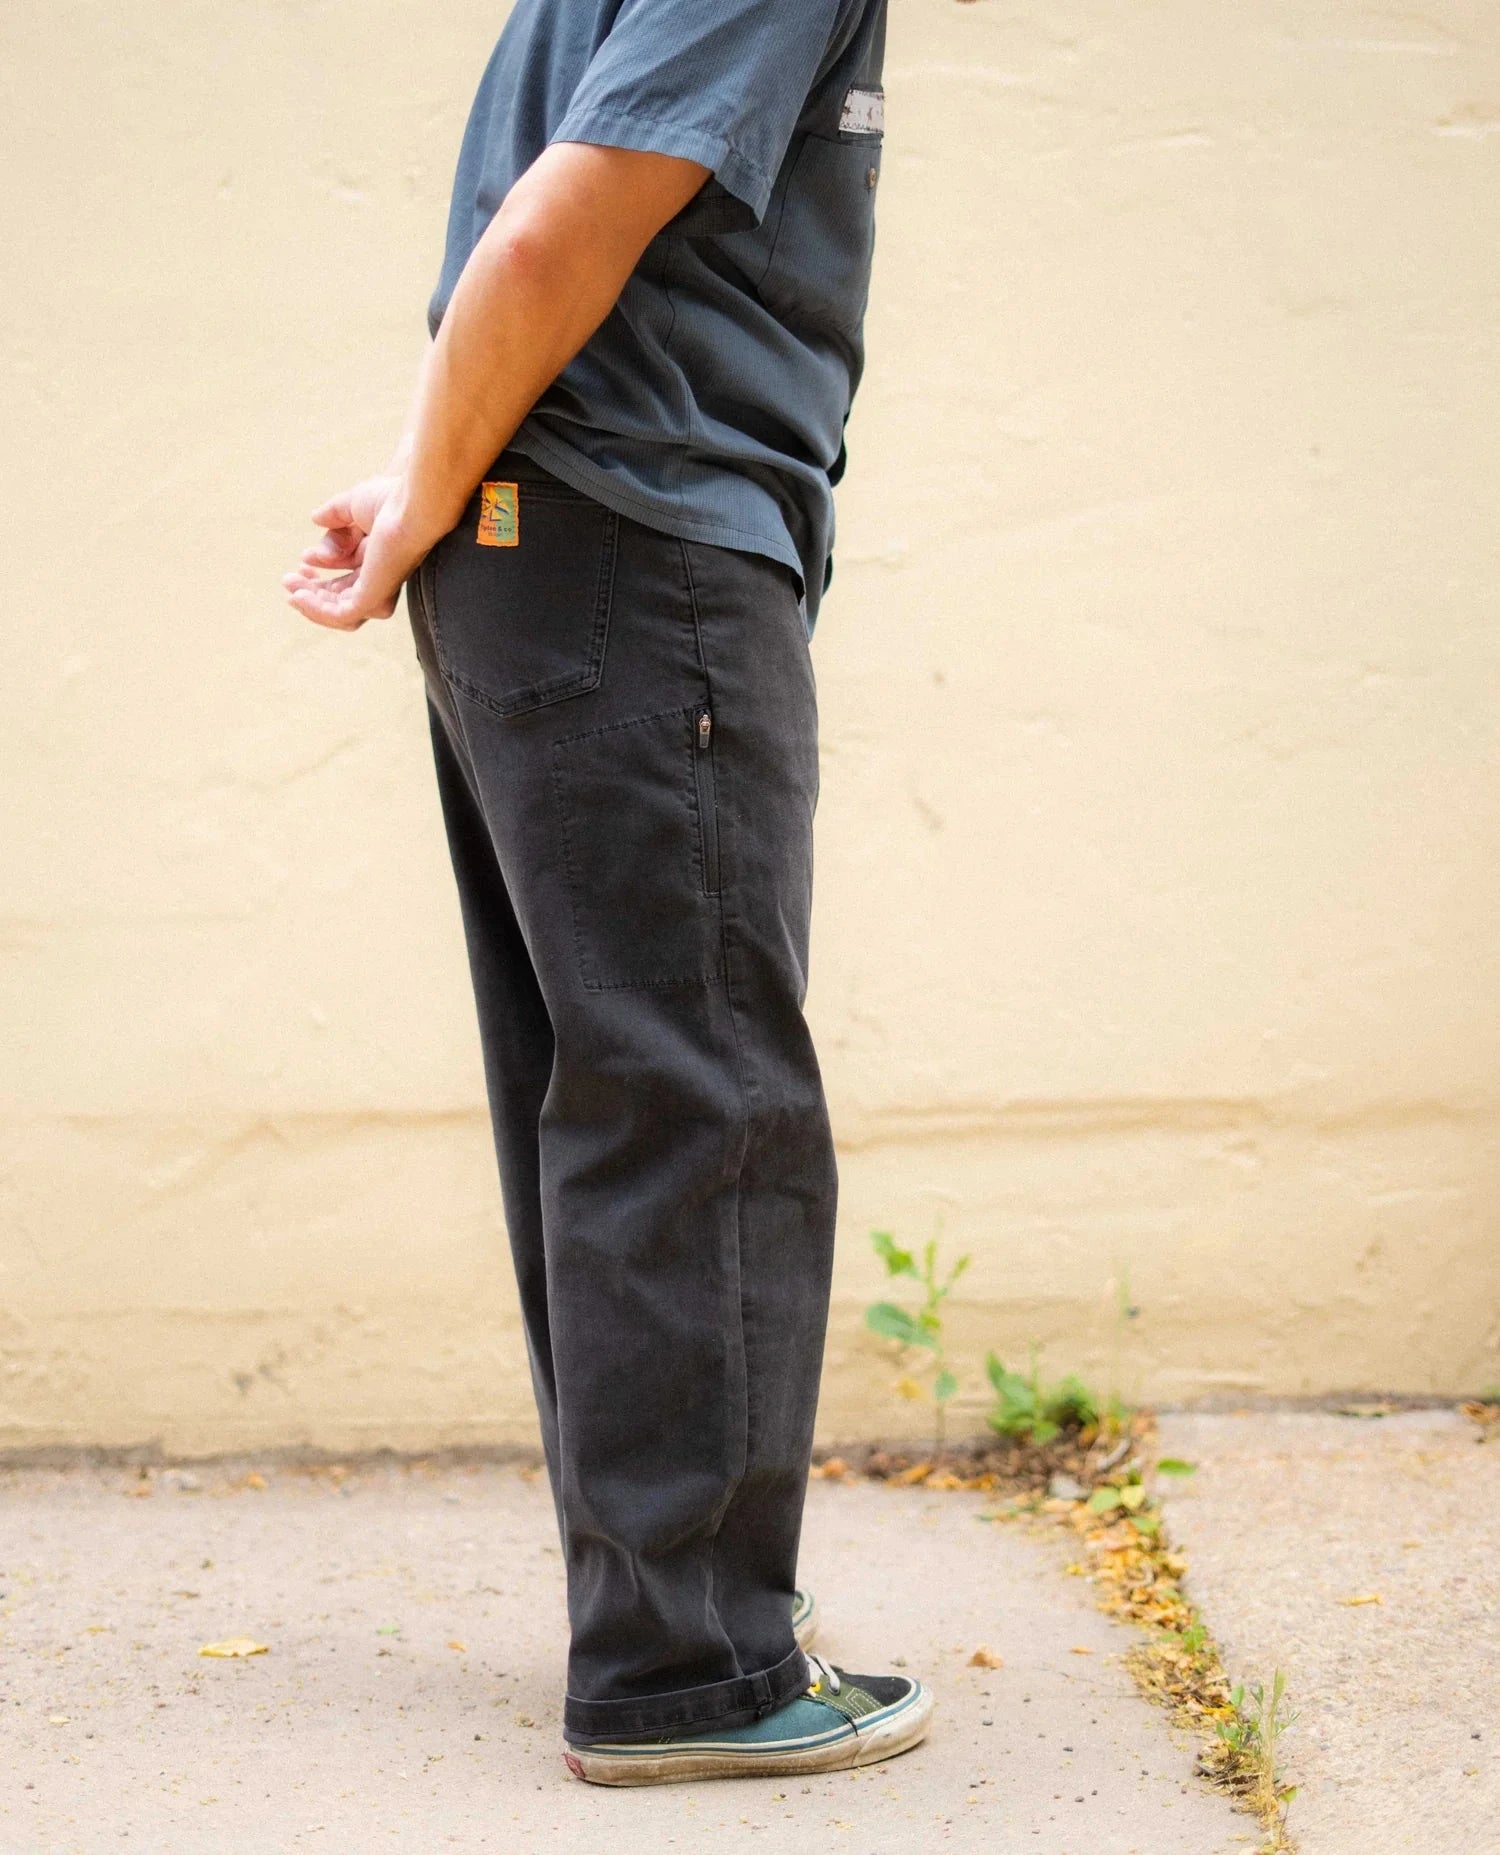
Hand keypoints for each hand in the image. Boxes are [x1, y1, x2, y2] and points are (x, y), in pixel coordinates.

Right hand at [282, 472, 428, 631]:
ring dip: (311, 603)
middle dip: (311, 590)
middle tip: (288, 580)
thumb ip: (335, 513)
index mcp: (379, 563)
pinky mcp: (373, 600)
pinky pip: (341, 616)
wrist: (409, 509)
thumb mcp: (353, 505)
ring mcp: (377, 593)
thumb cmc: (391, 502)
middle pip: (341, 599)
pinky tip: (299, 596)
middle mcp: (380, 581)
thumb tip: (315, 519)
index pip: (348, 578)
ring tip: (290, 588)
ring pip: (340, 612)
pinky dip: (317, 610)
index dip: (321, 571)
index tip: (302, 559)